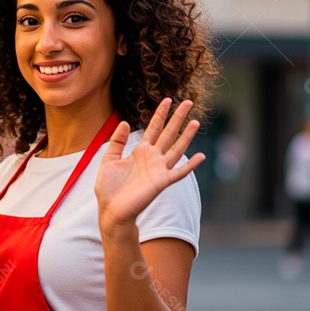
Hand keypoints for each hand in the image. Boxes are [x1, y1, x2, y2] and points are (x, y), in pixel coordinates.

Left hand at [95, 98, 203, 230]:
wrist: (111, 210)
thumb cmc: (109, 188)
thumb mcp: (109, 160)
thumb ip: (117, 142)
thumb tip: (125, 122)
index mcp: (140, 151)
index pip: (153, 128)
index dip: (160, 114)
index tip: (168, 100)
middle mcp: (152, 158)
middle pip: (168, 133)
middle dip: (178, 118)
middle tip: (188, 102)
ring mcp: (159, 169)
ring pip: (176, 149)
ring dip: (186, 136)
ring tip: (195, 121)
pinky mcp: (161, 182)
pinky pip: (178, 172)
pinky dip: (190, 165)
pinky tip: (200, 156)